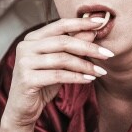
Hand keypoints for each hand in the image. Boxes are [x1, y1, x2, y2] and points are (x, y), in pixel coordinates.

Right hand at [2, 17, 113, 131]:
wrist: (23, 109)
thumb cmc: (42, 83)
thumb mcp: (60, 63)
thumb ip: (73, 47)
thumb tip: (93, 31)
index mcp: (32, 38)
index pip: (60, 25)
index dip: (81, 23)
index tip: (101, 22)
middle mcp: (25, 46)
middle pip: (63, 42)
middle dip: (88, 47)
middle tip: (108, 54)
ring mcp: (24, 62)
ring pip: (62, 59)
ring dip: (85, 65)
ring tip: (100, 72)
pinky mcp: (27, 79)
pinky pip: (58, 75)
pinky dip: (76, 77)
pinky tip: (89, 80)